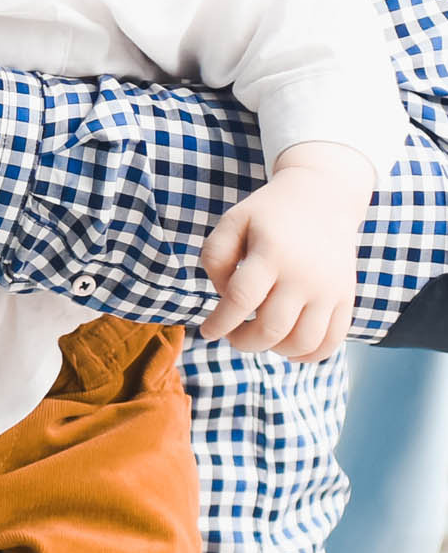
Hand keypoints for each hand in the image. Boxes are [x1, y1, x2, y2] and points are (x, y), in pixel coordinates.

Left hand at [199, 144, 373, 358]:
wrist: (323, 197)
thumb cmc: (268, 214)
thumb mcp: (233, 222)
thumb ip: (215, 258)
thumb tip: (224, 299)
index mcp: (272, 253)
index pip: (240, 301)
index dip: (218, 323)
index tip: (206, 331)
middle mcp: (305, 275)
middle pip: (271, 329)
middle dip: (242, 341)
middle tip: (231, 335)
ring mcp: (330, 289)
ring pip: (302, 342)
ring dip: (273, 350)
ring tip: (258, 337)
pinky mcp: (347, 298)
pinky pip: (332, 341)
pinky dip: (309, 355)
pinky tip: (287, 349)